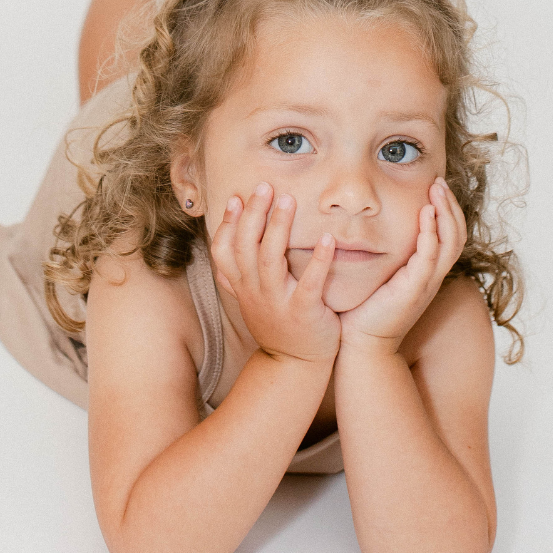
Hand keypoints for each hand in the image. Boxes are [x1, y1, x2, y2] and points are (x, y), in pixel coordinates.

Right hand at [210, 183, 340, 363]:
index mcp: (243, 286)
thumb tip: (233, 228)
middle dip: (253, 214)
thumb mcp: (251, 297)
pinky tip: (328, 238)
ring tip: (289, 200)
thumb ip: (240, 268)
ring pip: (271, 259)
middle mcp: (255, 291)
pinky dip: (318, 260)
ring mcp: (278, 302)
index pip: (224, 251)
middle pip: (246, 247)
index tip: (236, 198)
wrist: (295, 366)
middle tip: (265, 186)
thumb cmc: (278, 323)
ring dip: (279, 227)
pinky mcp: (304, 312)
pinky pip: (310, 283)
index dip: (228, 224)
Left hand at [338, 178, 467, 356]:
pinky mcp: (413, 289)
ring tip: (437, 190)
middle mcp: (432, 277)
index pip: (449, 236)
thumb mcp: (379, 276)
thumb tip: (368, 227)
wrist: (360, 344)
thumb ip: (384, 255)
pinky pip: (430, 256)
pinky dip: (431, 233)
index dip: (447, 211)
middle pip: (457, 235)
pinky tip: (425, 214)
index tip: (436, 187)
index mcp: (426, 273)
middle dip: (451, 206)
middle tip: (440, 182)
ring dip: (445, 213)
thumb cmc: (364, 311)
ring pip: (450, 242)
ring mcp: (426, 283)